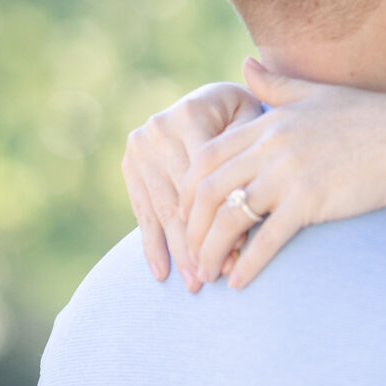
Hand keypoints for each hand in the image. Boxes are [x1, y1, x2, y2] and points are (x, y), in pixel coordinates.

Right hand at [122, 81, 259, 288]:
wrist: (215, 101)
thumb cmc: (246, 120)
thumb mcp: (255, 126)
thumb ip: (249, 162)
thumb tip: (244, 213)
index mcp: (191, 113)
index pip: (206, 179)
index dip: (221, 219)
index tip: (236, 257)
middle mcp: (159, 127)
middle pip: (182, 198)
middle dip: (197, 243)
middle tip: (211, 281)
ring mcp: (140, 146)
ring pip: (163, 208)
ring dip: (177, 250)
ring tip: (193, 284)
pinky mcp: (130, 164)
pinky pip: (142, 210)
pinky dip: (152, 243)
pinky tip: (161, 272)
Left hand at [177, 61, 385, 287]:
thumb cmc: (372, 118)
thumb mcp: (316, 93)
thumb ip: (275, 85)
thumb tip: (244, 65)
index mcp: (268, 123)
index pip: (206, 156)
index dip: (187, 190)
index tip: (185, 215)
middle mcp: (271, 147)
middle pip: (207, 190)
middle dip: (190, 228)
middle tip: (188, 254)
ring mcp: (289, 174)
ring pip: (229, 217)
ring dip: (211, 251)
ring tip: (207, 276)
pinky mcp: (311, 201)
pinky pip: (267, 238)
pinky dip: (248, 263)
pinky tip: (240, 283)